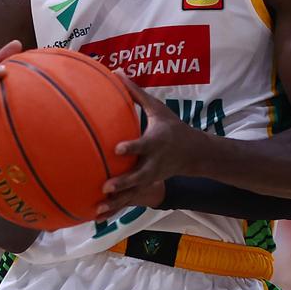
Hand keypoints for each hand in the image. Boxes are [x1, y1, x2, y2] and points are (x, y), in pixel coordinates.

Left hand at [94, 72, 206, 219]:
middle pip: (138, 176)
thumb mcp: (158, 109)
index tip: (117, 149)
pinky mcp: (148, 187)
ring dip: (117, 203)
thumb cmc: (172, 127)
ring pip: (133, 193)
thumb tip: (117, 72)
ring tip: (98, 209)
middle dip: (124, 183)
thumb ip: (136, 94)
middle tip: (107, 186)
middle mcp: (154, 163)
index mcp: (156, 142)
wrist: (194, 153)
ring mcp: (151, 178)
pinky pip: (130, 200)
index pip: (143, 146)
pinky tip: (96, 217)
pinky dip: (115, 210)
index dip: (131, 148)